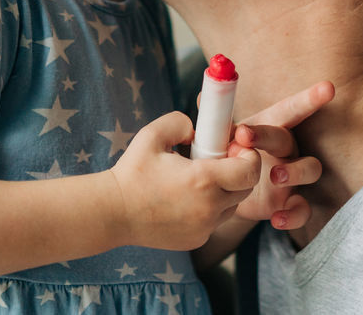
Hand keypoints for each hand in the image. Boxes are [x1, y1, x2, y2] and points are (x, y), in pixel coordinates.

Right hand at [108, 110, 261, 250]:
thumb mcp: (152, 134)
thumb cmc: (131, 172)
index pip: (250, 170)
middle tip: (220, 158)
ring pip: (231, 206)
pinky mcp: (196, 240)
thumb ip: (180, 121)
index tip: (235, 146)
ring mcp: (204, 228)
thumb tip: (197, 130)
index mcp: (203, 181)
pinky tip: (187, 197)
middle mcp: (209, 208)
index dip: (249, 156)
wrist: (112, 213)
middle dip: (239, 171)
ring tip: (200, 178)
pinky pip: (215, 221)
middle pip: (245, 188)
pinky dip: (210, 208)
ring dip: (226, 190)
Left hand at [228, 80, 333, 229]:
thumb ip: (216, 122)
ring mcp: (292, 176)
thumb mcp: (222, 140)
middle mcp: (287, 149)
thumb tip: (202, 96)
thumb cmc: (231, 156)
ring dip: (295, 171)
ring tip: (274, 176)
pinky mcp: (290, 202)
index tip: (327, 88)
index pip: (288, 110)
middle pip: (287, 138)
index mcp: (270, 128)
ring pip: (310, 168)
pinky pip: (302, 209)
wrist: (229, 195)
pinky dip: (292, 215)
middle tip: (245, 135)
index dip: (309, 99)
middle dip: (269, 136)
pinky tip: (276, 219)